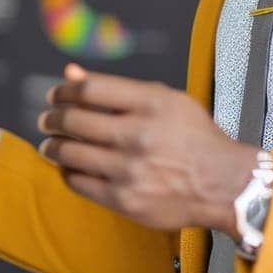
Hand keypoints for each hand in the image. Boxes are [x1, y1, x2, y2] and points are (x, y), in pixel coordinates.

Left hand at [37, 63, 257, 233]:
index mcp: (151, 103)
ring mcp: (131, 170)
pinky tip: (70, 167)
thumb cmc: (195, 139)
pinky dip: (68, 172)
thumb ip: (117, 88)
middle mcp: (139, 135)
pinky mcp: (125, 199)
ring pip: (70, 154)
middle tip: (48, 120)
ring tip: (52, 144)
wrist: (224, 184)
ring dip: (53, 146)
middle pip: (74, 121)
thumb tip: (72, 73)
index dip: (64, 91)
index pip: (90, 89)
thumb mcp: (165, 100)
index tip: (56, 95)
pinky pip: (79, 183)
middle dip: (53, 119)